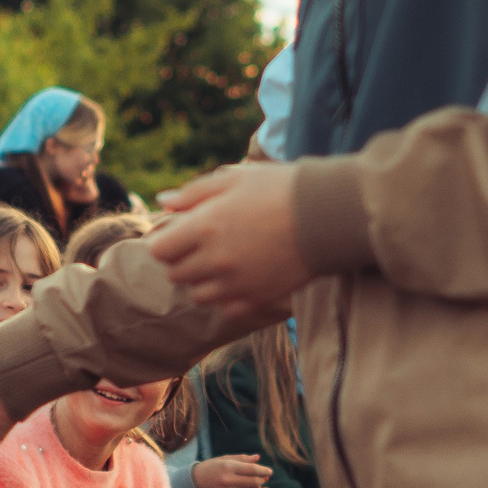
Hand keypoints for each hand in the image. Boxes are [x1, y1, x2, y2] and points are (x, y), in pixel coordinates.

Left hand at [150, 164, 309, 324]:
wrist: (328, 214)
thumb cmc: (280, 188)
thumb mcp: (234, 178)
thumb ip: (194, 192)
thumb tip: (163, 202)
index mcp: (204, 226)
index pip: (159, 250)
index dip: (166, 242)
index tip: (179, 235)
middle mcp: (215, 260)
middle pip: (175, 275)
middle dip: (182, 261)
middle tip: (201, 247)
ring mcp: (236, 284)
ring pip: (198, 295)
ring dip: (202, 282)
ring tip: (221, 264)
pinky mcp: (257, 299)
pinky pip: (227, 309)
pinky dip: (228, 298)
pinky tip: (241, 279)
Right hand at [190, 453, 271, 487]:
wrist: (192, 483)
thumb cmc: (211, 468)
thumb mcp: (224, 460)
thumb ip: (241, 459)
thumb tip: (258, 459)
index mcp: (227, 467)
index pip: (252, 470)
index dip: (263, 471)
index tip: (269, 472)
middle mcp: (226, 481)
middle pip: (252, 482)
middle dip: (262, 481)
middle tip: (265, 480)